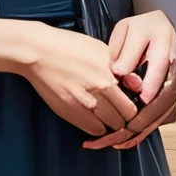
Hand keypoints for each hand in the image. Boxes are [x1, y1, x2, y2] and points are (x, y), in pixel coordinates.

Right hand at [18, 24, 138, 136]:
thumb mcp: (101, 49)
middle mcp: (101, 90)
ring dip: (112, 123)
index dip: (135, 104)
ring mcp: (86, 103)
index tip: (132, 103)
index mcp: (111, 73)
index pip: (133, 101)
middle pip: (125, 116)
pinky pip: (93, 129)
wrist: (40, 52)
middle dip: (126, 116)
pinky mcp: (71, 112)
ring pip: (110, 125)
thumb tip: (134, 81)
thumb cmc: (70, 46)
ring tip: (110, 117)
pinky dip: (98, 128)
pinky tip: (97, 120)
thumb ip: (119, 66)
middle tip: (123, 113)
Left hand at [83, 11, 175, 151]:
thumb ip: (125, 51)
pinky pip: (158, 118)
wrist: (160, 27)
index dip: (145, 95)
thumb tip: (119, 73)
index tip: (129, 114)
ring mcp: (173, 88)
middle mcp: (174, 75)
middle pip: (161, 105)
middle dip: (137, 124)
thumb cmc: (142, 29)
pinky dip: (142, 132)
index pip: (158, 78)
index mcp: (165, 54)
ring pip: (160, 116)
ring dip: (138, 133)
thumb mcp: (130, 30)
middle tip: (112, 136)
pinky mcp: (168, 97)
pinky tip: (125, 142)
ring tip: (113, 143)